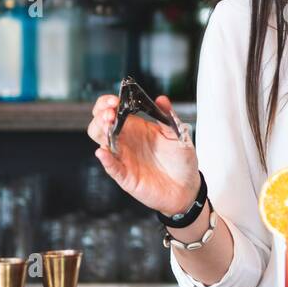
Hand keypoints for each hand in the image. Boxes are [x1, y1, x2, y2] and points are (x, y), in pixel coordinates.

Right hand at [86, 93, 200, 217]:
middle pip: (100, 125)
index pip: (113, 110)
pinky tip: (104, 152)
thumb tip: (162, 99)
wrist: (187, 186)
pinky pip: (111, 167)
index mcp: (136, 127)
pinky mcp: (126, 176)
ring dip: (101, 131)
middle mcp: (126, 141)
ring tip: (108, 125)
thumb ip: (168, 116)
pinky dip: (106, 159)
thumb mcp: (177, 134)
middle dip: (101, 115)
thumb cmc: (181, 160)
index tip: (115, 100)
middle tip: (111, 112)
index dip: (108, 103)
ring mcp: (124, 158)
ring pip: (102, 142)